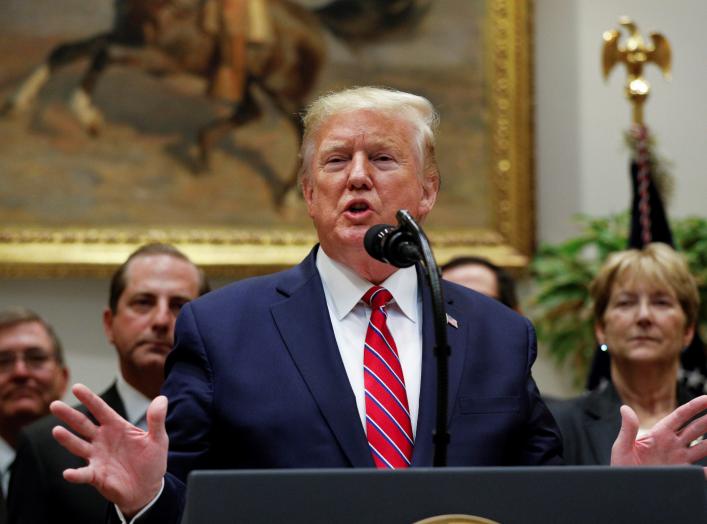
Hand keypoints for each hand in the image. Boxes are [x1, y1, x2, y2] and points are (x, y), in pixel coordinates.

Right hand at [50, 383, 168, 515]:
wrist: (148, 489)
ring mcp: (97, 457)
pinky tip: (68, 472)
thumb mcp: (158, 439)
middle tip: (55, 405)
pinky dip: (76, 474)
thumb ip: (157, 420)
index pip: (100, 409)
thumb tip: (162, 398)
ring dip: (67, 439)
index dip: (89, 398)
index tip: (76, 387)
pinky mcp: (96, 476)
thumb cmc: (150, 461)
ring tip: (57, 431)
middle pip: (83, 425)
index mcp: (116, 427)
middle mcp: (102, 440)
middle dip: (69, 415)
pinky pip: (84, 474)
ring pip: (78, 446)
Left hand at [611, 395, 706, 475]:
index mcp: (659, 434)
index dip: (694, 407)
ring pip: (703, 446)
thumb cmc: (621, 467)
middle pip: (696, 428)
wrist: (625, 489)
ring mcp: (679, 459)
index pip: (680, 416)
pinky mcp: (683, 473)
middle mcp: (672, 444)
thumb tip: (625, 408)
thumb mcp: (622, 447)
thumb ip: (627, 429)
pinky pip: (700, 468)